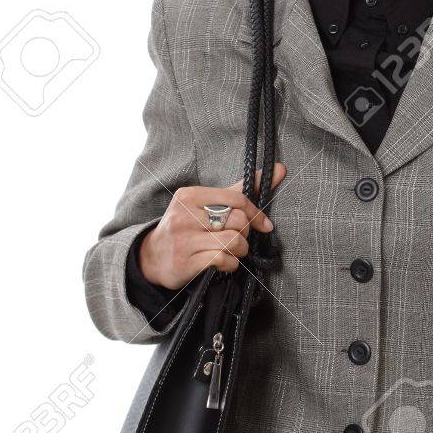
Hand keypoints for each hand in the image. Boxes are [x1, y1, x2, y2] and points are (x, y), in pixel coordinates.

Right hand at [138, 163, 286, 289]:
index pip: (236, 199)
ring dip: (240, 250)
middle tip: (239, 239)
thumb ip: (241, 189)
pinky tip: (223, 263)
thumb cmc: (188, 227)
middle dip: (245, 234)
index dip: (256, 213)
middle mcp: (185, 215)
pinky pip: (223, 260)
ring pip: (233, 241)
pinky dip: (230, 264)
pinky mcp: (186, 262)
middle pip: (237, 221)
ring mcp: (184, 239)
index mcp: (190, 196)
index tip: (264, 224)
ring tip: (232, 251)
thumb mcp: (208, 204)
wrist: (152, 256)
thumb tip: (281, 169)